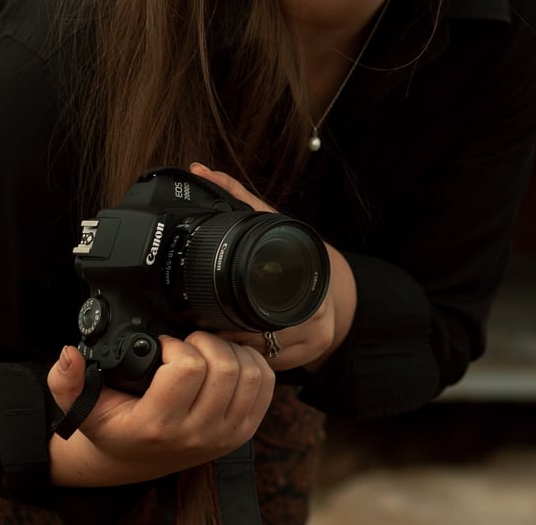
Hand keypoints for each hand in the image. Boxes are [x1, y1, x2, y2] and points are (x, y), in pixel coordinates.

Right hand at [47, 330, 273, 487]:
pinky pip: (265, 384)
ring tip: (206, 351)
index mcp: (159, 425)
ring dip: (230, 350)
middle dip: (206, 341)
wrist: (133, 462)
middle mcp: (197, 434)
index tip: (164, 345)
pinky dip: (252, 363)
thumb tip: (67, 355)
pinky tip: (227, 361)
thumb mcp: (82, 407)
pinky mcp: (244, 432)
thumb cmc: (113, 428)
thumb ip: (67, 381)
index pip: (189, 367)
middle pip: (225, 365)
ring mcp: (225, 435)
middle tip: (188, 344)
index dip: (177, 345)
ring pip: (249, 372)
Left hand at [189, 163, 356, 372]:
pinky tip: (240, 350)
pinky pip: (274, 365)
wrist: (334, 278)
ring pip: (265, 353)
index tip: (203, 314)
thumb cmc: (292, 250)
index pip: (257, 302)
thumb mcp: (267, 219)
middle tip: (202, 328)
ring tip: (216, 339)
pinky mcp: (315, 352)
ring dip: (238, 349)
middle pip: (259, 333)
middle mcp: (317, 304)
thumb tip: (200, 170)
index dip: (226, 313)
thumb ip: (234, 195)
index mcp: (302, 269)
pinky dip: (254, 359)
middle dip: (228, 332)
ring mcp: (319, 332)